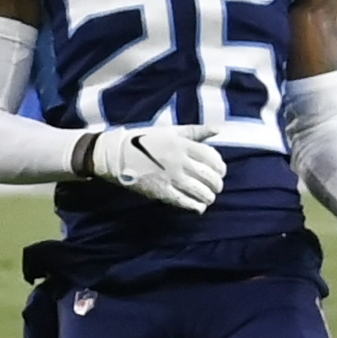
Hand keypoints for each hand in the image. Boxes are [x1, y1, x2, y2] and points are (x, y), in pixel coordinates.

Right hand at [83, 125, 226, 211]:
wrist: (116, 154)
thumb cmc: (144, 140)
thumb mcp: (170, 131)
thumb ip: (195, 131)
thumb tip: (217, 130)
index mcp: (182, 144)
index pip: (211, 157)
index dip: (220, 167)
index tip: (220, 171)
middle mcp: (179, 160)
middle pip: (208, 176)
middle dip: (216, 184)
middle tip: (216, 187)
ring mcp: (170, 177)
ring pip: (199, 190)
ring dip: (208, 196)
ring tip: (209, 198)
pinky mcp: (160, 190)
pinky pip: (183, 201)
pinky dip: (194, 206)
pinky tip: (199, 208)